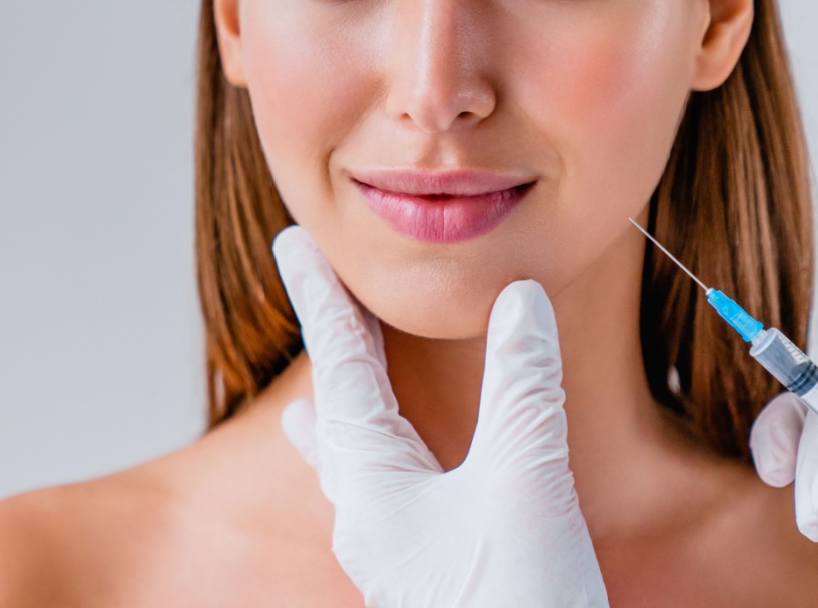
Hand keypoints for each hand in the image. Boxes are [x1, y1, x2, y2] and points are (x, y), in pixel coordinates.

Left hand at [272, 224, 607, 607]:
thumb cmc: (516, 605)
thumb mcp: (525, 483)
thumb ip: (523, 385)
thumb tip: (520, 300)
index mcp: (374, 483)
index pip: (340, 363)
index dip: (323, 296)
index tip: (293, 245)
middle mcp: (369, 515)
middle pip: (335, 409)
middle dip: (329, 350)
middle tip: (311, 297)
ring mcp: (394, 552)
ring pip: (355, 465)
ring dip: (345, 416)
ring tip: (316, 400)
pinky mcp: (427, 577)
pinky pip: (389, 501)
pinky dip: (386, 465)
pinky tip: (397, 481)